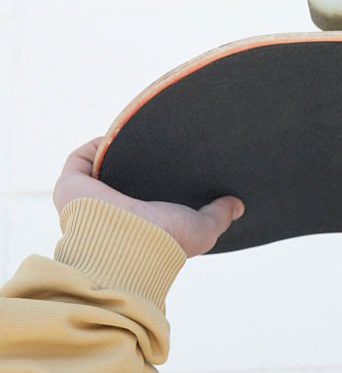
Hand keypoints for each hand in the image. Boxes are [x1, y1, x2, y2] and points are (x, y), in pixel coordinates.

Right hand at [53, 138, 244, 257]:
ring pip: (102, 167)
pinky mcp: (71, 185)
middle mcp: (116, 210)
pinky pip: (81, 158)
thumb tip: (238, 205)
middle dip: (138, 160)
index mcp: (143, 222)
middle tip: (159, 140)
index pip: (149, 196)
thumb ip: (220, 215)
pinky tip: (116, 135)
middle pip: (125, 178)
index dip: (161, 179)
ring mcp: (92, 198)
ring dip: (116, 151)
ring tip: (138, 132)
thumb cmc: (166, 240)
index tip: (177, 161)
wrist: (130, 239)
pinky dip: (96, 146)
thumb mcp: (202, 229)